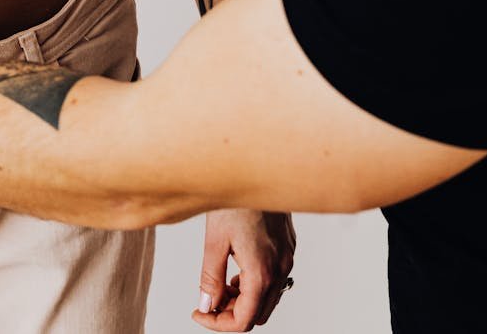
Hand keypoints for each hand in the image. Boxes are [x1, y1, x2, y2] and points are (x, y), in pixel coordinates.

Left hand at [192, 210, 295, 330]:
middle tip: (206, 300)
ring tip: (218, 283)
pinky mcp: (288, 246)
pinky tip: (235, 268)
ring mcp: (287, 258)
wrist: (261, 169)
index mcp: (261, 272)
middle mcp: (280, 268)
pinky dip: (254, 283)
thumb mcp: (214, 241)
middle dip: (231, 313)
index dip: (218, 324)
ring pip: (268, 297)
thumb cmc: (236, 200)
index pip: (244, 320)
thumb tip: (206, 305)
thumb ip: (211, 278)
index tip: (198, 314)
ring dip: (243, 299)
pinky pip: (274, 278)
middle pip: (257, 313)